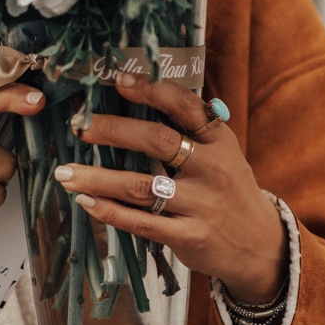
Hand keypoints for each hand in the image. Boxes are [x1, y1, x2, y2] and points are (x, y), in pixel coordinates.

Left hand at [54, 75, 286, 304]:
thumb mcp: (223, 153)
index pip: (184, 106)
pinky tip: (86, 202)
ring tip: (65, 172)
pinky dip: (110, 211)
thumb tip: (145, 94)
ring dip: (97, 178)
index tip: (119, 80)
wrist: (259, 244)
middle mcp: (211, 168)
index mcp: (219, 140)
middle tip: (79, 127)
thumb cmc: (228, 189)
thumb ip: (192, 129)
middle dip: (113, 130)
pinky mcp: (189, 236)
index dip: (152, 91)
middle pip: (157, 141)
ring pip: (140, 186)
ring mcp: (200, 204)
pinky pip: (141, 222)